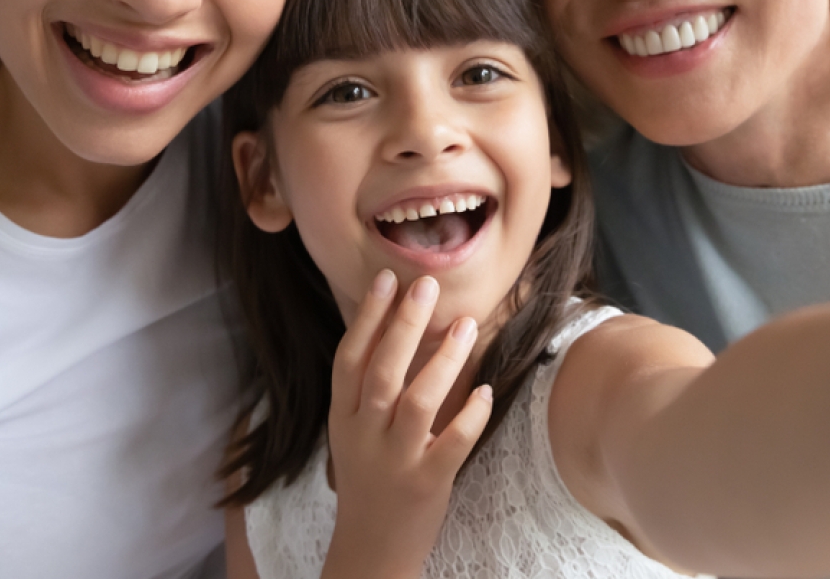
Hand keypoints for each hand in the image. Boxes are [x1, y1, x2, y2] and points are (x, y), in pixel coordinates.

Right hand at [323, 271, 492, 578]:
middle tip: (427, 285)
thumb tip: (396, 324)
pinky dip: (470, 417)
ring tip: (465, 324)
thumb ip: (369, 388)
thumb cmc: (370, 478)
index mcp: (344, 418)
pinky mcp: (426, 484)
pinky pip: (451, 444)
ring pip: (417, 402)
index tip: (387, 280)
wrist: (370, 549)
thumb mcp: (354, 431)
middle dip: (404, 324)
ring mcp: (394, 461)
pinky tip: (485, 392)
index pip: (349, 359)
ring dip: (443, 360)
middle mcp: (364, 436)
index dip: (367, 318)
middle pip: (381, 371)